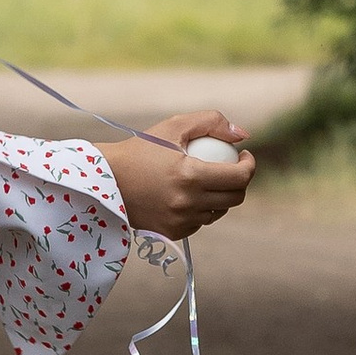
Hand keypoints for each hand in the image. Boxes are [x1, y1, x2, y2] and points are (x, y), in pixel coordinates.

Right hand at [109, 110, 256, 241]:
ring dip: (222, 196)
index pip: (239, 177)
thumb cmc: (141, 149)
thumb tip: (242, 136)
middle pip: (235, 198)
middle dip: (241, 182)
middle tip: (232, 168)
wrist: (106, 179)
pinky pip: (200, 222)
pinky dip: (201, 209)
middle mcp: (187, 203)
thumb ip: (211, 122)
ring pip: (219, 212)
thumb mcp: (174, 126)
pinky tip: (192, 195)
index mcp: (190, 175)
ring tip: (211, 180)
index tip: (244, 156)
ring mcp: (180, 221)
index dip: (249, 166)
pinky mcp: (172, 232)